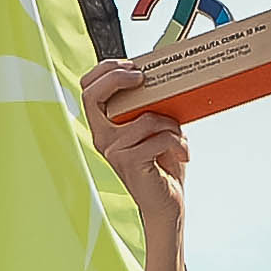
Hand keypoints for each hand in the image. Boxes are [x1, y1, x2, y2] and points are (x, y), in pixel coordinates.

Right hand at [76, 59, 193, 227]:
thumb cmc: (161, 166)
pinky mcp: (129, 162)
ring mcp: (113, 150)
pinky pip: (159, 137)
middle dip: (118, 76)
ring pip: (146, 117)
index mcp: (104, 126)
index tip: (132, 67)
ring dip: (172, 125)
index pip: (88, 89)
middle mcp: (102, 137)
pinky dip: (179, 143)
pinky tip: (182, 154)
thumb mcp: (153, 129)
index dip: (105, 70)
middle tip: (144, 78)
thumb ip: (149, 107)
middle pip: (93, 94)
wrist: (166, 203)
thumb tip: (162, 80)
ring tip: (180, 139)